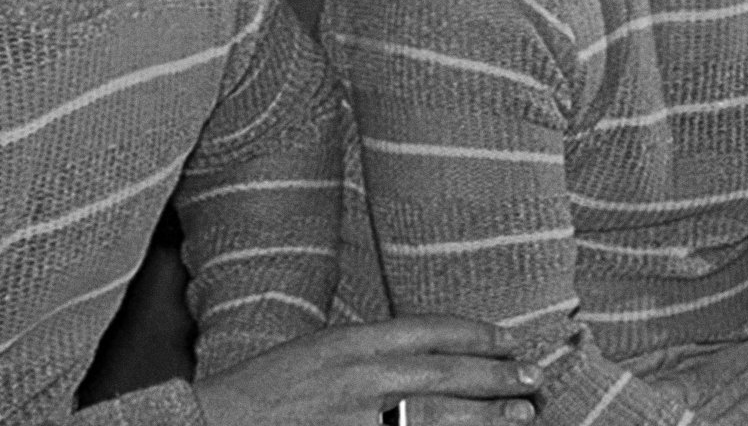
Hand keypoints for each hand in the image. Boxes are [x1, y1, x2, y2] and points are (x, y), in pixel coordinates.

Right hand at [194, 315, 540, 425]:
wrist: (214, 425)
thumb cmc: (263, 390)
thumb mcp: (318, 351)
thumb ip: (369, 352)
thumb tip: (428, 354)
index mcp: (351, 342)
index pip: (429, 330)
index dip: (477, 333)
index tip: (509, 339)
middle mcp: (360, 378)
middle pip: (446, 373)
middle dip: (496, 376)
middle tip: (534, 379)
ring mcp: (359, 421)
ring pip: (440, 416)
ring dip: (487, 416)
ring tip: (523, 414)